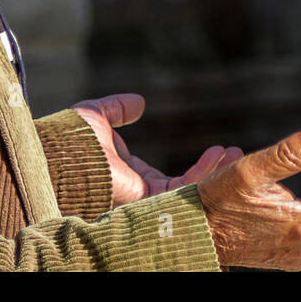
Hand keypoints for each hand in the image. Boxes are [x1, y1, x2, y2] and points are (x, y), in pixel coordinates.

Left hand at [72, 93, 242, 205]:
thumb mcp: (98, 116)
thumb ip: (118, 109)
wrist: (64, 153)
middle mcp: (140, 193)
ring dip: (216, 172)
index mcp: (131, 178)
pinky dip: (205, 173)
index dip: (197, 167)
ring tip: (236, 153)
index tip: (218, 148)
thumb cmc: (72, 139)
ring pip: (191, 191)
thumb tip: (139, 102)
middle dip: (214, 173)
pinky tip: (219, 154)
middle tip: (234, 153)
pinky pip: (185, 191)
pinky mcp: (149, 199)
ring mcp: (145, 199)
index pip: (171, 179)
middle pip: (187, 188)